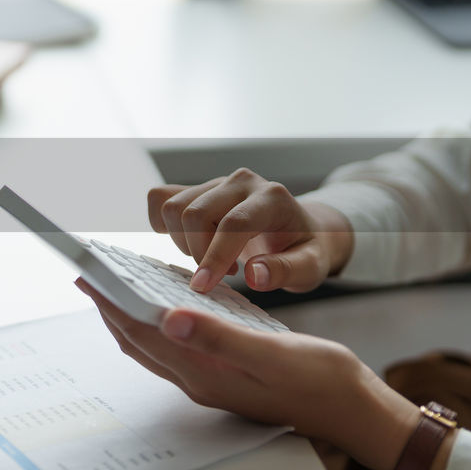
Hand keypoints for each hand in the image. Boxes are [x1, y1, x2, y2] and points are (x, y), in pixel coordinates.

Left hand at [77, 279, 421, 469]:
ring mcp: (210, 380)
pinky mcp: (224, 374)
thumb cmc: (319, 380)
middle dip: (110, 308)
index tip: (86, 276)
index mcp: (204, 374)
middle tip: (88, 277)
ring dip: (131, 316)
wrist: (351, 408)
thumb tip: (169, 319)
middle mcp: (199, 380)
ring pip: (155, 345)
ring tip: (116, 287)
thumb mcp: (271, 353)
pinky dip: (161, 322)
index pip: (142, 333)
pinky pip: (177, 345)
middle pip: (138, 340)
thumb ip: (220, 338)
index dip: (110, 303)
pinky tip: (167, 303)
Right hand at [148, 170, 353, 293]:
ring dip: (182, 242)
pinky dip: (162, 225)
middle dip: (198, 253)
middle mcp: (242, 182)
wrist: (298, 230)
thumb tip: (255, 276)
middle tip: (224, 275)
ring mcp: (217, 182)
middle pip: (195, 213)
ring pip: (173, 207)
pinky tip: (188, 244)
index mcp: (272, 197)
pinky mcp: (198, 189)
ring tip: (212, 260)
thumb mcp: (309, 268)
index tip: (202, 287)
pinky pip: (160, 198)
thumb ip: (285, 271)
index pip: (233, 223)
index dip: (215, 256)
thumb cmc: (303, 251)